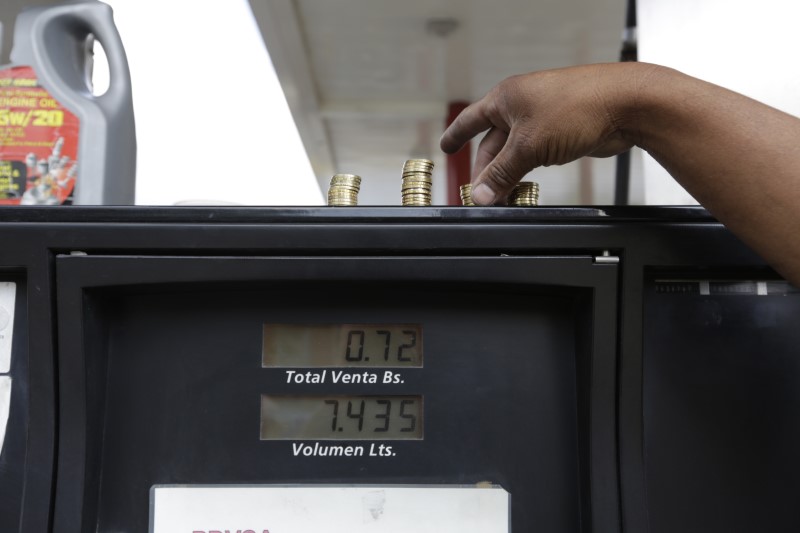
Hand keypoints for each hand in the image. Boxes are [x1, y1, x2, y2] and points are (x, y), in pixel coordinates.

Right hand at [440, 63, 650, 204]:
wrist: (626, 105)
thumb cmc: (578, 106)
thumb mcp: (529, 146)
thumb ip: (502, 174)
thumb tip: (482, 195)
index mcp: (506, 98)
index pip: (471, 119)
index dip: (456, 136)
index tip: (445, 147)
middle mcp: (523, 105)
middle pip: (493, 143)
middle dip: (486, 170)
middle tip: (480, 195)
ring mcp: (544, 118)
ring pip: (515, 152)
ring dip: (507, 175)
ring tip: (501, 197)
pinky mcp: (562, 131)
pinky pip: (535, 155)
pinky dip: (527, 171)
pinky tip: (525, 186)